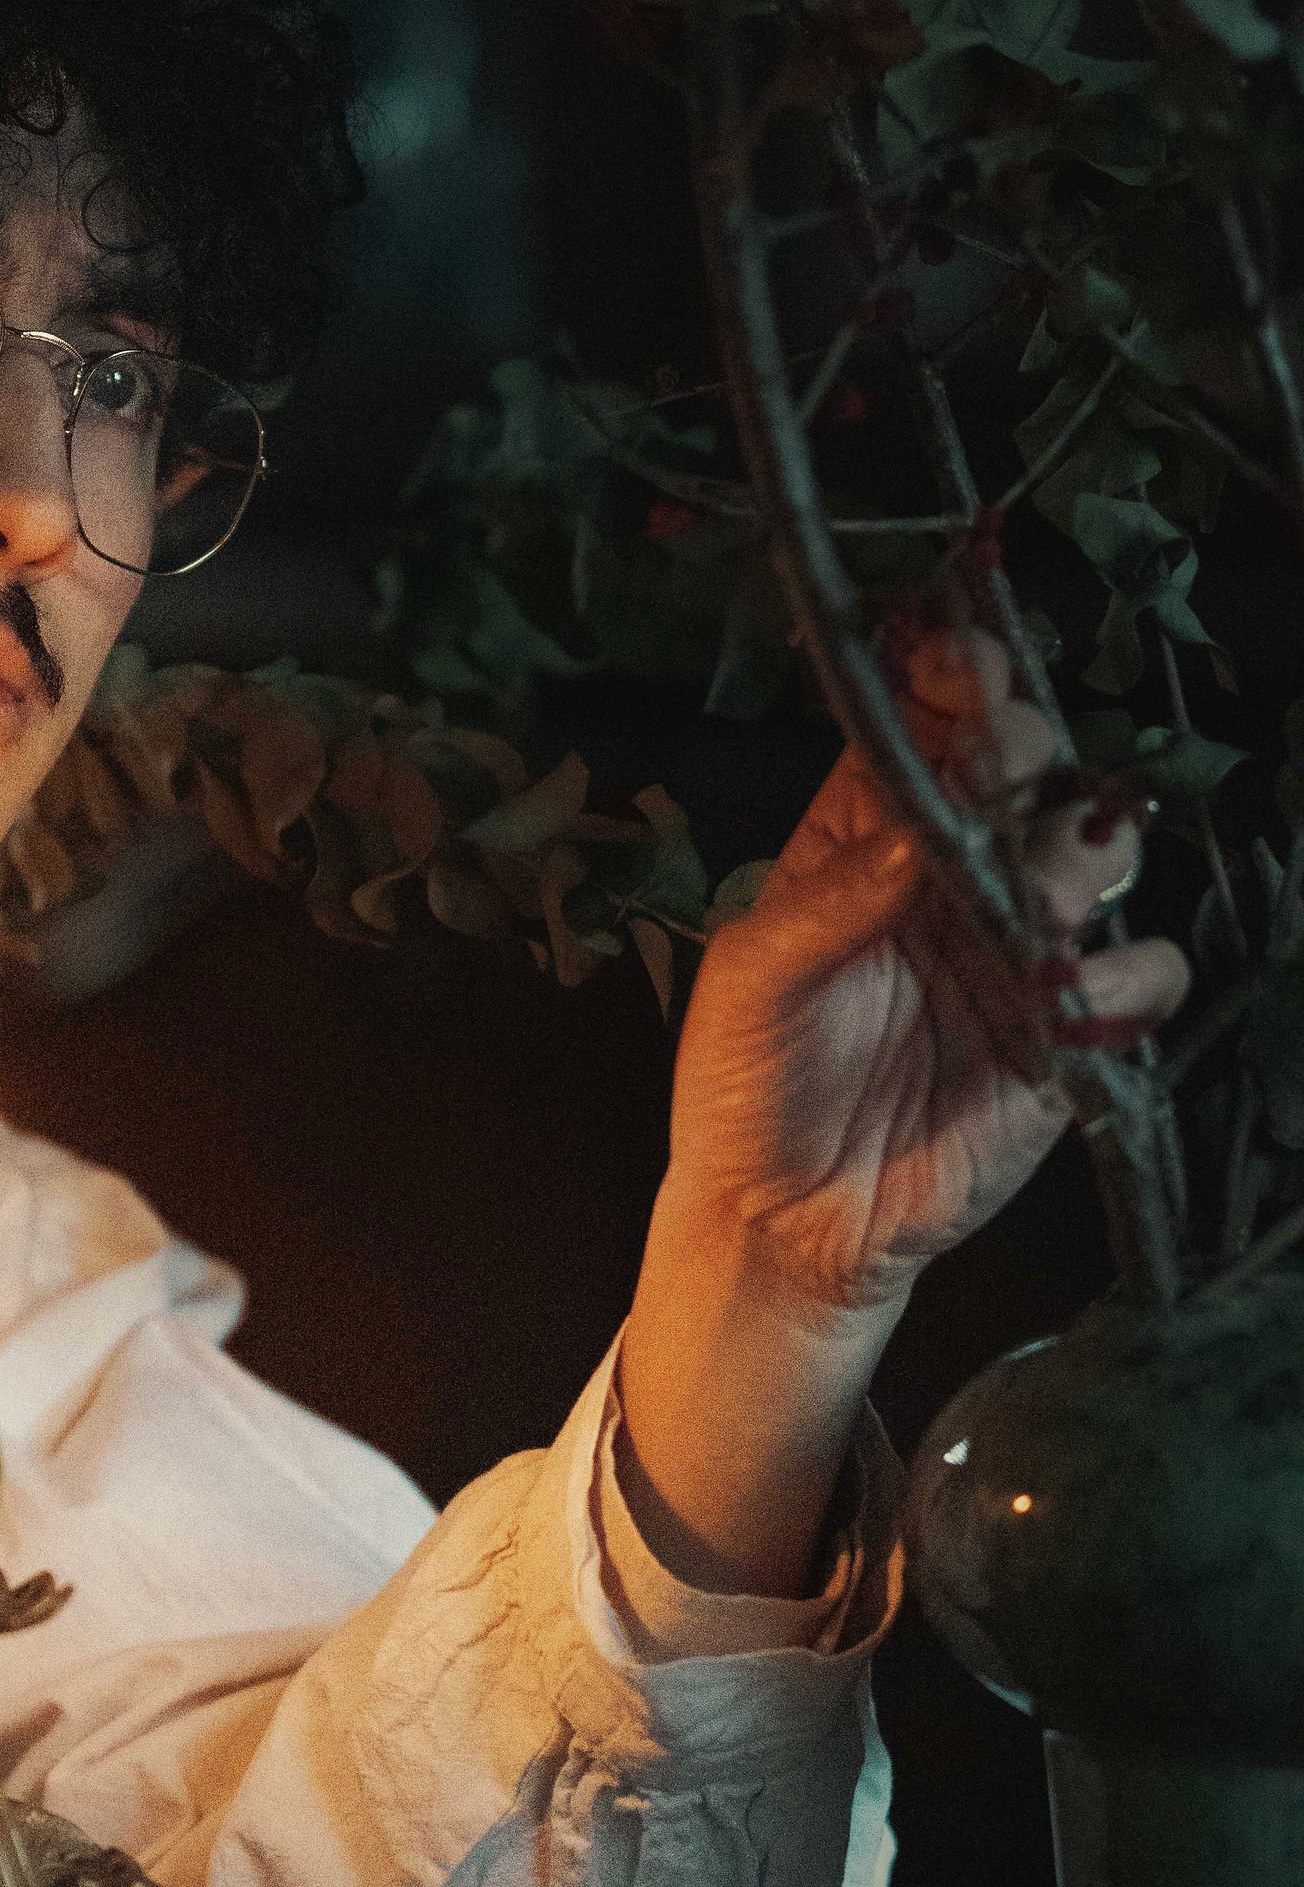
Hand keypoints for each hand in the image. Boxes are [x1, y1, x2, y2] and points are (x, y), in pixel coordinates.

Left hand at [662, 630, 1189, 1318]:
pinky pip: (1140, 978)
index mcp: (867, 840)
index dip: (955, 681)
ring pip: (1098, 856)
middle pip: (1027, 771)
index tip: (966, 666)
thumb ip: (831, 901)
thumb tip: (917, 836)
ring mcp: (1019, 948)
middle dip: (1027, 752)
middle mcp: (954, 877)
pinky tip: (1071, 1000)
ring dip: (1084, 854)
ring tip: (1045, 891)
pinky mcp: (1066, 1032)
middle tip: (1008, 769)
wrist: (784, 1220)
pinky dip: (1126, 976)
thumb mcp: (755, 981)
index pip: (927, 730)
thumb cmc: (746, 1084)